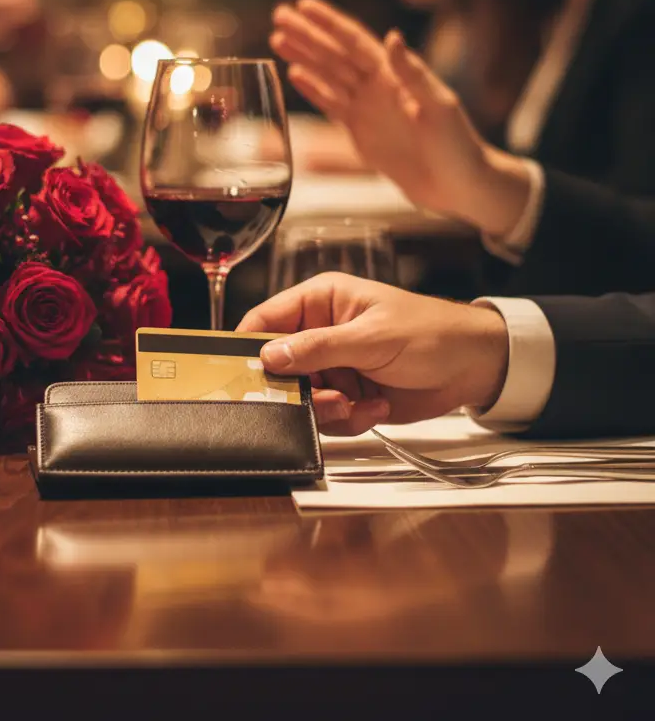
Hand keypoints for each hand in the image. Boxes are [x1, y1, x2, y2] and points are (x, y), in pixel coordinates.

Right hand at [237, 273, 508, 434]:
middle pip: (280, 367)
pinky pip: (330, 416)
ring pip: (303, 397)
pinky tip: (376, 408)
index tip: (242, 374)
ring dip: (327, 408)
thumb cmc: (430, 332)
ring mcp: (335, 366)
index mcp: (320, 302)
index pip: (265, 320)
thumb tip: (269, 356)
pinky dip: (350, 418)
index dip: (250, 347)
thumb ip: (317, 347)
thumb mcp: (370, 337)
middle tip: (322, 398)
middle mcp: (321, 333)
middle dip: (297, 389)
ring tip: (355, 404)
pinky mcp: (350, 394)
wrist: (476, 366)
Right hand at [270, 0, 531, 234]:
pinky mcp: (360, 131)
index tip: (304, 4)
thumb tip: (392, 37)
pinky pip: (331, 104)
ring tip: (278, 39)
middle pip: (335, 54)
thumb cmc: (458, 146)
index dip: (329, 23)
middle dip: (307, 34)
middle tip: (279, 14)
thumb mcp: (439, 107)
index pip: (355, 42)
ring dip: (304, 56)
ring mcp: (368, 108)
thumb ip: (413, 73)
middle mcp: (378, 86)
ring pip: (328, 75)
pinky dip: (313, 89)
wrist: (459, 187)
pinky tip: (294, 75)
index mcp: (396, 76)